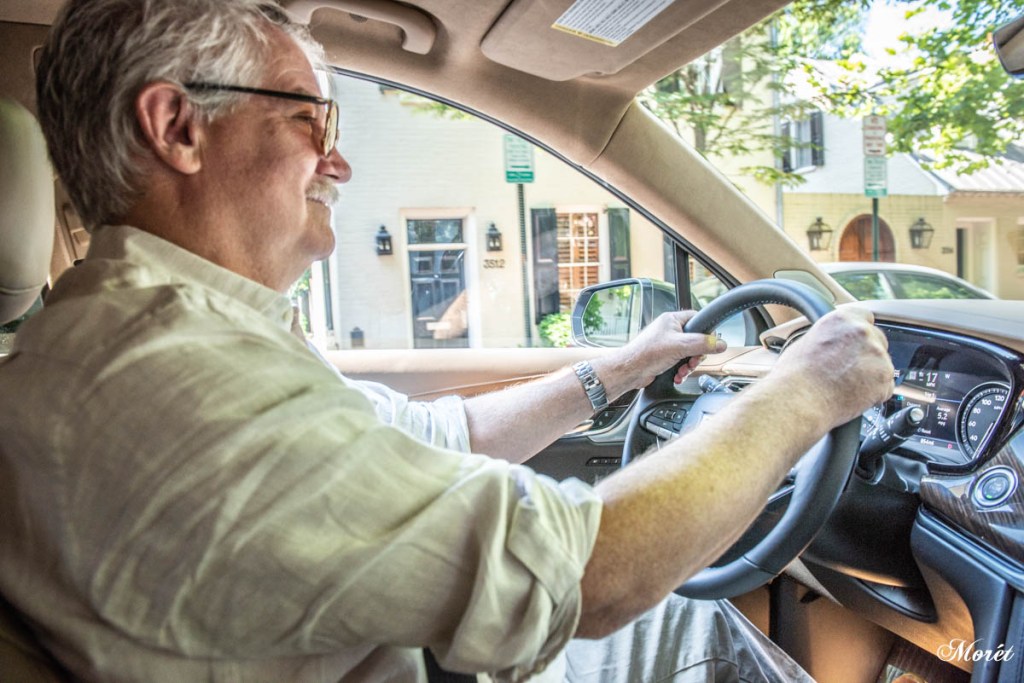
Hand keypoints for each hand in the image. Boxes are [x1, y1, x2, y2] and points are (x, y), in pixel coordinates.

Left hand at [608, 310, 727, 390]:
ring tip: (683, 370)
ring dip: (689, 365)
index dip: (706, 331)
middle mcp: (670, 330)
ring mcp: (667, 344)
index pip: (697, 319)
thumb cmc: (646, 353)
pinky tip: (677, 375)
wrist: (630, 371)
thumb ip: (702, 344)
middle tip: (692, 361)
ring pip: (689, 353)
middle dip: (696, 354)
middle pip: (696, 340)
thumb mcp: (680, 346)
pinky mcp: (664, 357)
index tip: (710, 343)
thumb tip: (720, 343)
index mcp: (672, 320)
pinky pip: (681, 362)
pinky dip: (681, 370)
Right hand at [773, 306, 894, 426]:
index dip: (861, 332)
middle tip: (850, 370)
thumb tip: (833, 345)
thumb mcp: (805, 343)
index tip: (857, 343)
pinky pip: (885, 386)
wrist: (799, 400)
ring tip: (846, 388)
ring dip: (871, 376)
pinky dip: (874, 394)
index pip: (865, 317)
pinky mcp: (884, 377)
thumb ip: (829, 338)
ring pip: (883, 365)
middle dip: (868, 355)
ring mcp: (876, 354)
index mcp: (842, 319)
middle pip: (878, 340)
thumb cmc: (794, 376)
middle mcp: (862, 332)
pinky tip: (853, 397)